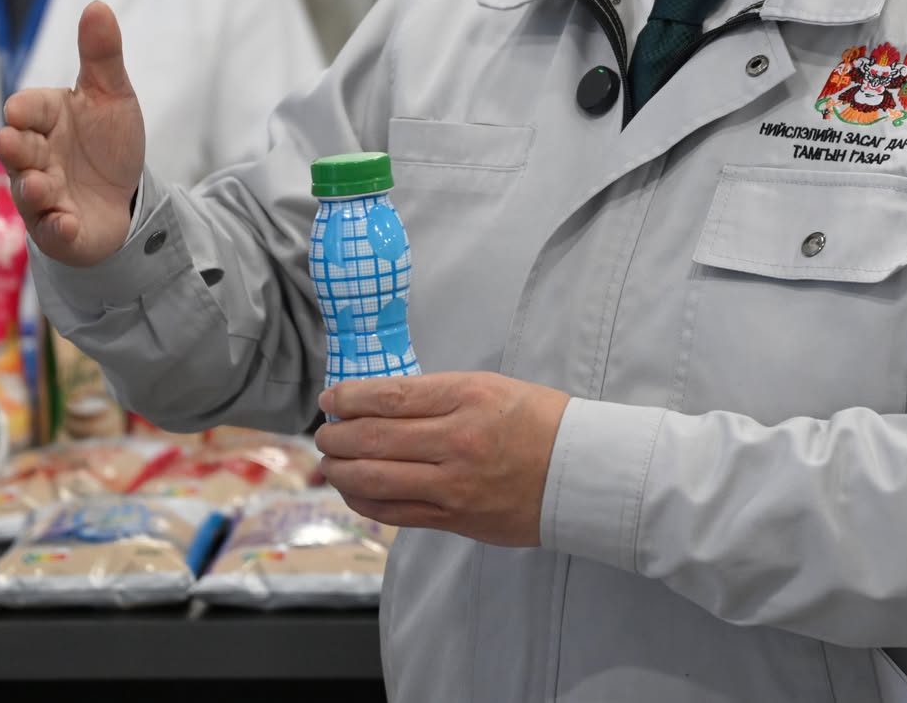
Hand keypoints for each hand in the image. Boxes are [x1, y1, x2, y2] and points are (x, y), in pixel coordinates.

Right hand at [0, 0, 145, 266]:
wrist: (125, 198)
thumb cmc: (107, 143)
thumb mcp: (111, 96)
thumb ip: (101, 55)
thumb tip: (97, 4)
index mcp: (47, 119)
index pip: (28, 109)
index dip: (25, 111)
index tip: (20, 111)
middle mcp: (36, 156)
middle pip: (17, 150)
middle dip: (15, 148)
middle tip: (12, 143)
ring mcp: (43, 196)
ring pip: (28, 192)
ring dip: (32, 188)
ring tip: (40, 185)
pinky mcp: (57, 230)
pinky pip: (51, 231)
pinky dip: (58, 228)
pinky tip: (68, 224)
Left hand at [315, 371, 570, 547]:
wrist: (582, 472)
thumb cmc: (540, 422)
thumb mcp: (491, 387)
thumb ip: (438, 396)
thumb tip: (381, 405)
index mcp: (467, 397)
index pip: (389, 396)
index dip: (349, 398)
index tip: (330, 399)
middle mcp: (457, 440)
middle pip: (372, 438)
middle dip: (336, 435)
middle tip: (324, 432)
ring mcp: (453, 485)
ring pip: (374, 479)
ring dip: (340, 470)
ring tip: (330, 462)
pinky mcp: (455, 519)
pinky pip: (394, 513)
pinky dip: (364, 500)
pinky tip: (354, 490)